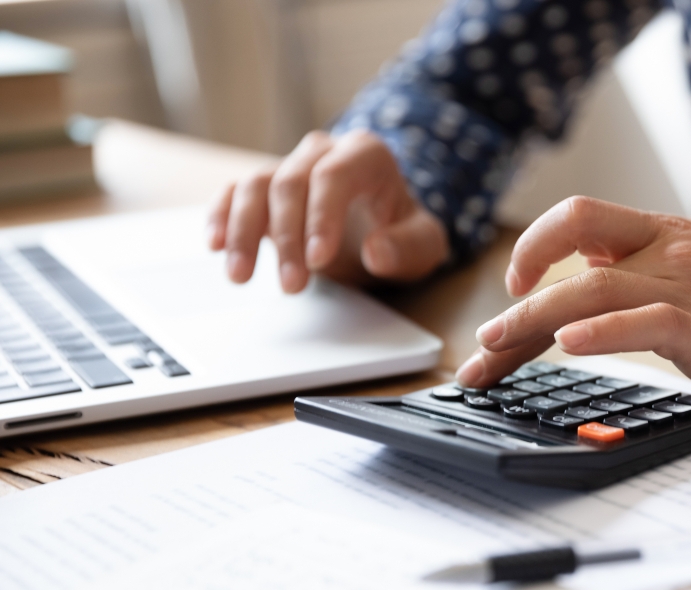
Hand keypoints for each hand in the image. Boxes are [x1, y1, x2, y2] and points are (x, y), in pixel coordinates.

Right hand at [207, 129, 448, 292]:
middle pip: (291, 183)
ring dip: (243, 232)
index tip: (318, 260)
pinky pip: (234, 193)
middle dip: (288, 237)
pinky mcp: (264, 188)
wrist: (383, 228)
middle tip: (292, 286)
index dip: (321, 216)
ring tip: (241, 277)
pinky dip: (221, 217)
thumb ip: (409, 248)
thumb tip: (378, 253)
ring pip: (254, 186)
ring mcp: (290, 166)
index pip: (335, 175)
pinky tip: (215, 246)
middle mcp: (323, 152)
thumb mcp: (424, 245)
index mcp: (366, 154)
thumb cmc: (402, 233)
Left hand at [455, 197, 690, 399]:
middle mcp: (671, 251)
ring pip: (591, 288)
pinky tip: (572, 346)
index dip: (532, 251)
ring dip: (532, 321)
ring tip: (495, 350)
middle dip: (515, 298)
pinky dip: (602, 332)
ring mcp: (690, 286)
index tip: (510, 288)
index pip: (581, 226)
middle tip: (482, 346)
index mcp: (670, 235)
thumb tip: (608, 304)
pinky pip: (644, 321)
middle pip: (570, 252)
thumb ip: (662, 280)